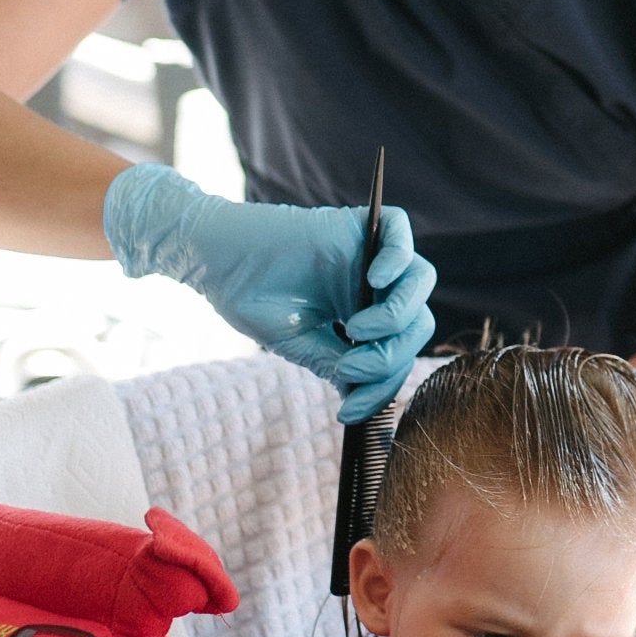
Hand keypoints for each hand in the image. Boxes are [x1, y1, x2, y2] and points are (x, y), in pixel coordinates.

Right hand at [104, 163, 435, 419]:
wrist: (217, 261)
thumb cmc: (252, 300)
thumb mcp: (300, 343)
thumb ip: (338, 362)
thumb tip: (367, 393)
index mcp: (365, 314)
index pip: (395, 351)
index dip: (380, 386)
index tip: (347, 411)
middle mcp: (375, 285)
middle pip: (416, 322)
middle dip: (389, 357)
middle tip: (349, 369)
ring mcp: (371, 254)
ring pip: (419, 283)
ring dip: (395, 318)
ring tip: (355, 332)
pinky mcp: (360, 225)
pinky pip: (402, 236)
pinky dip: (399, 259)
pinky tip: (375, 281)